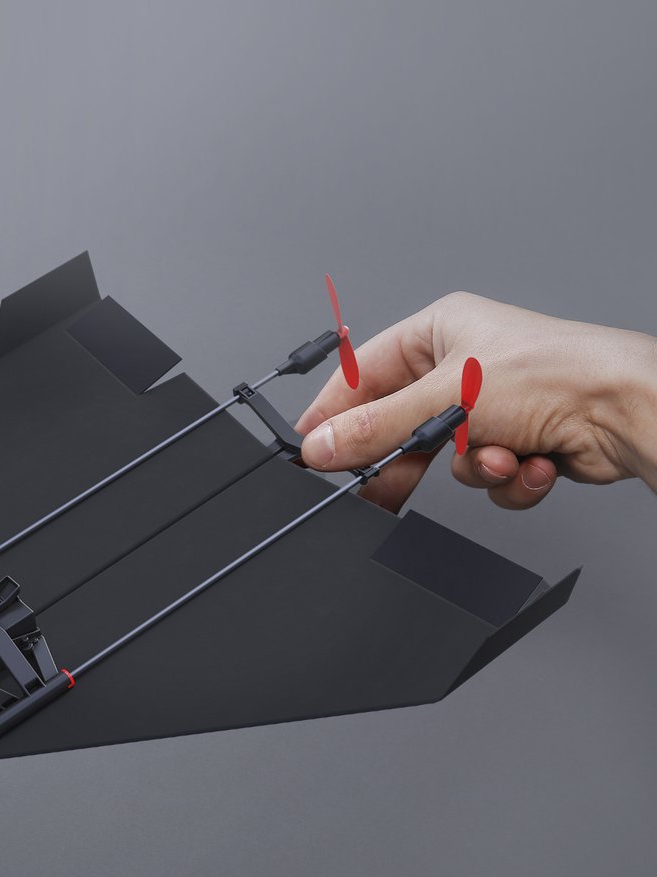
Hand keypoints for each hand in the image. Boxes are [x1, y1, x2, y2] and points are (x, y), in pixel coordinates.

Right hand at [296, 291, 656, 510]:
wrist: (626, 412)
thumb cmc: (556, 374)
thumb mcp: (446, 400)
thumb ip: (375, 429)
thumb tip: (322, 445)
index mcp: (438, 334)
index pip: (362, 375)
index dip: (333, 414)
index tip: (309, 448)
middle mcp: (461, 367)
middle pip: (401, 423)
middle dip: (408, 455)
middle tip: (378, 485)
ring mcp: (489, 405)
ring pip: (443, 456)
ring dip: (472, 465)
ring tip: (497, 454)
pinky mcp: (514, 439)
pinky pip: (481, 473)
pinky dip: (504, 477)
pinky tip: (528, 461)